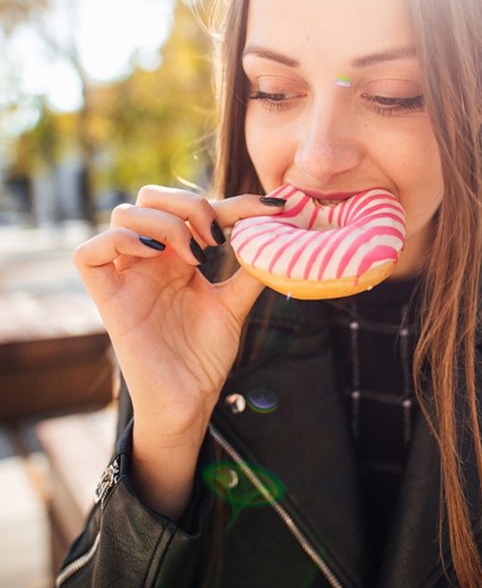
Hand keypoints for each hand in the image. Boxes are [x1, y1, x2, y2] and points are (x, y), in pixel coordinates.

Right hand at [73, 185, 284, 442]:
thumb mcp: (233, 306)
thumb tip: (274, 237)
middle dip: (189, 204)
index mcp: (180, 258)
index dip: (236, 202)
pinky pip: (89, 254)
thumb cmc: (204, 357)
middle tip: (217, 238)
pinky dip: (120, 241)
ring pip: (123, 215)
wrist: (189, 402)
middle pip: (151, 198)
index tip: (272, 208)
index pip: (199, 210)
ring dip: (165, 222)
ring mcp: (128, 278)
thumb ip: (249, 272)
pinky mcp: (108, 301)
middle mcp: (152, 261)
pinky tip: (157, 256)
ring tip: (196, 256)